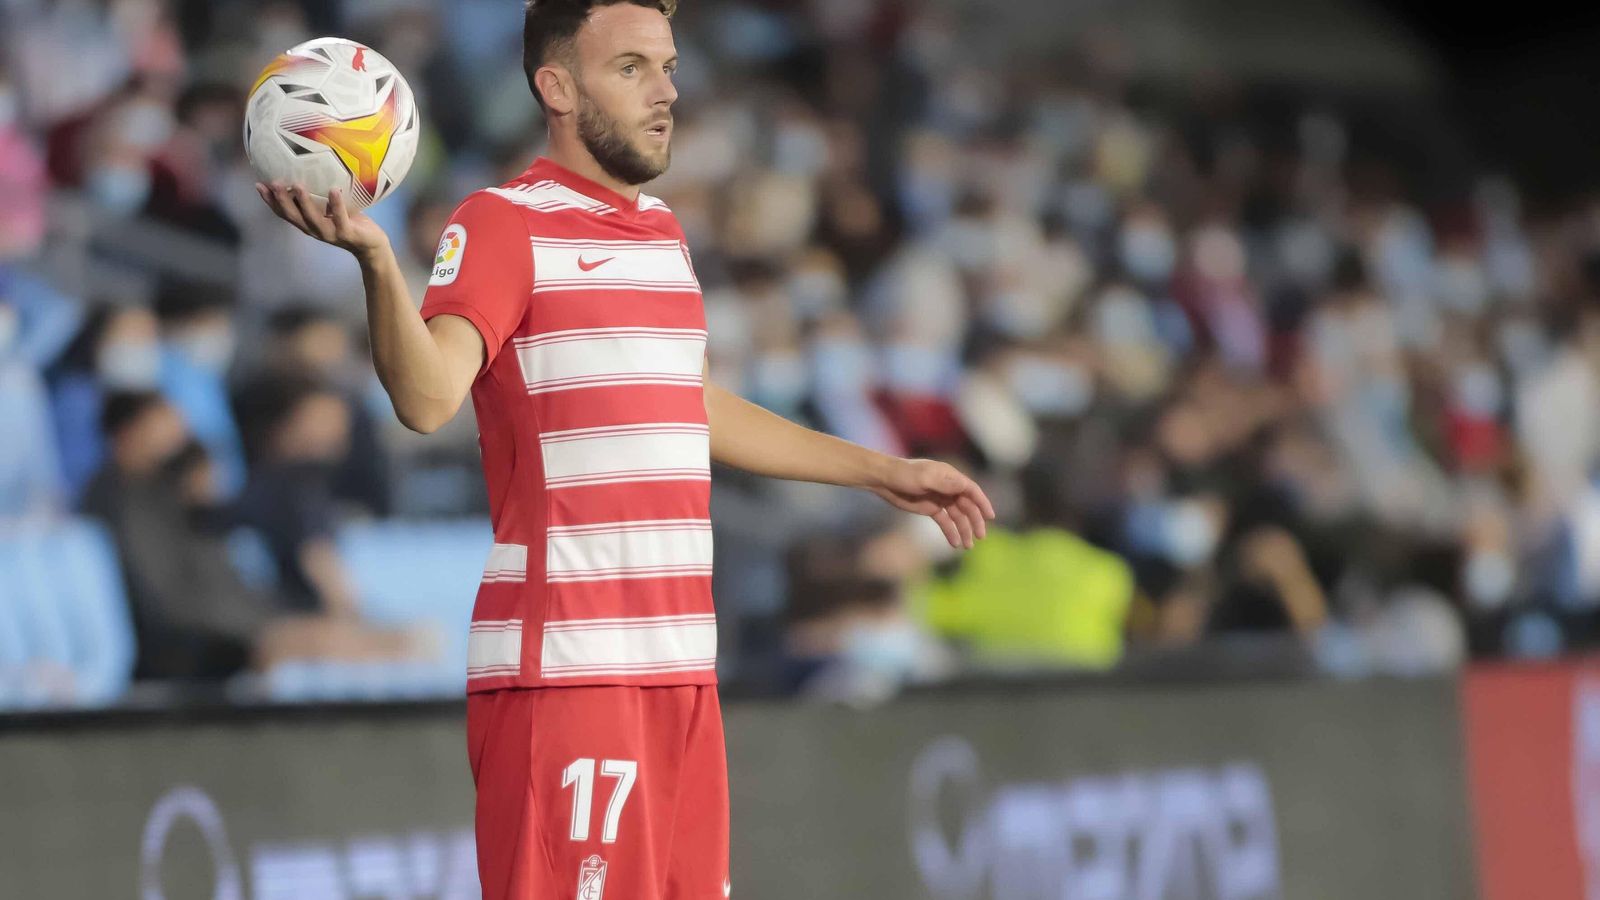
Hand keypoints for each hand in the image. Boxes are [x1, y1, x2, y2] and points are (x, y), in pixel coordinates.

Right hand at [256, 181, 389, 261]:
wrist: (372, 246)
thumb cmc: (351, 221)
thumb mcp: (332, 208)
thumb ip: (320, 195)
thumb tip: (312, 169)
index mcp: (308, 223)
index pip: (284, 213)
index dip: (270, 201)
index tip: (258, 185)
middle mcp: (315, 230)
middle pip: (293, 216)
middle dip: (281, 200)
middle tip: (273, 182)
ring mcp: (331, 233)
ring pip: (313, 219)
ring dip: (304, 202)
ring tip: (297, 185)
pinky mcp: (347, 234)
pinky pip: (340, 218)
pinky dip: (336, 204)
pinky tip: (333, 190)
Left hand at [870, 458, 995, 548]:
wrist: (884, 480)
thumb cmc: (905, 474)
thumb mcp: (925, 477)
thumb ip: (945, 483)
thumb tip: (965, 486)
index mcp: (950, 477)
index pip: (972, 490)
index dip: (982, 503)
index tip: (990, 517)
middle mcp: (948, 487)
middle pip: (967, 506)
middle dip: (975, 521)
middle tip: (980, 537)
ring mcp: (940, 499)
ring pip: (957, 516)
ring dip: (964, 530)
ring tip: (968, 546)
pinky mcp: (931, 508)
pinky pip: (945, 522)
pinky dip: (950, 532)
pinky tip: (955, 544)